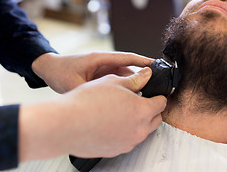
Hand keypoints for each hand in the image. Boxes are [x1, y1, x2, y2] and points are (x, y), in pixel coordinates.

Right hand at [19, 68, 166, 160]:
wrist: (65, 124)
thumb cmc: (87, 102)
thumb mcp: (114, 82)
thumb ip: (135, 80)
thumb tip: (147, 75)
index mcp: (143, 111)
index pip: (161, 103)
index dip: (157, 95)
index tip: (153, 93)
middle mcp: (139, 130)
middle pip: (155, 119)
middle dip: (150, 109)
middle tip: (137, 100)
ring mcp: (128, 142)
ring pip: (142, 130)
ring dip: (138, 121)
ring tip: (120, 110)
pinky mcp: (116, 150)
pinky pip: (127, 139)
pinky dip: (125, 131)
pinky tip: (111, 122)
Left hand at [31, 52, 153, 92]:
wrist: (48, 68)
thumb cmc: (59, 71)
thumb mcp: (72, 83)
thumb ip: (89, 92)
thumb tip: (107, 101)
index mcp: (100, 58)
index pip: (127, 58)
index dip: (143, 61)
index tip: (156, 65)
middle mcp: (104, 62)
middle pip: (128, 67)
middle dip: (142, 74)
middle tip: (156, 83)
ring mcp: (103, 68)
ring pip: (123, 75)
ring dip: (133, 82)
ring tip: (146, 93)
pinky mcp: (100, 75)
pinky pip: (116, 81)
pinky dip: (124, 87)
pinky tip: (130, 97)